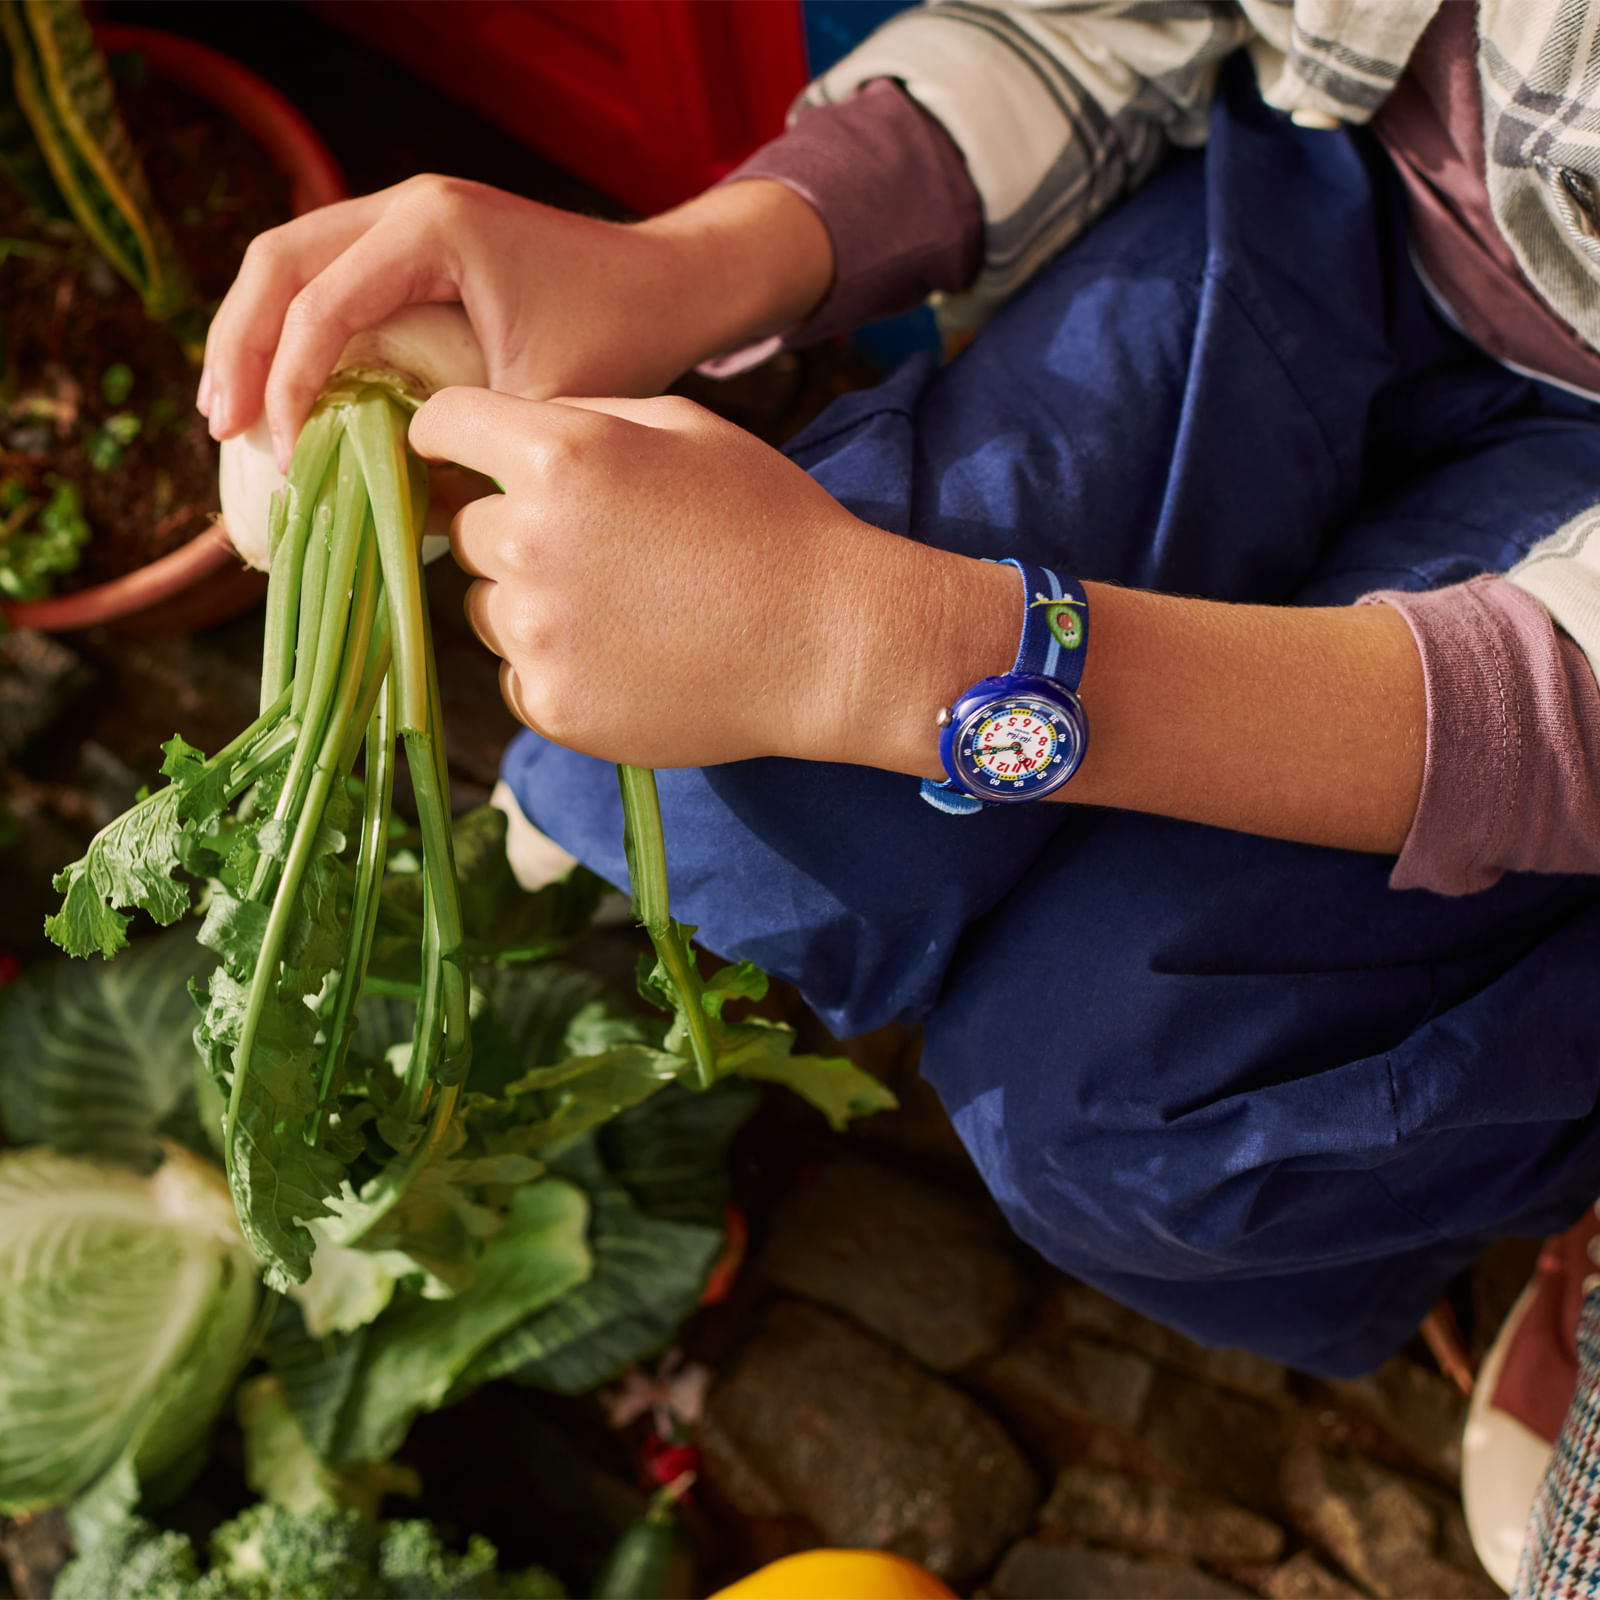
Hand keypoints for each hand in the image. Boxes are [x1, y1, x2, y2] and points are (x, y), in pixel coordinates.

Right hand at [200, 174, 833, 468]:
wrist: (674, 286)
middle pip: (278, 263)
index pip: (321, 306)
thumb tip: (378, 493)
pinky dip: (294, 327)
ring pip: (291, 261)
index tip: (284, 457)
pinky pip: (328, 274)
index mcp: (433, 231)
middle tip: (223, 428)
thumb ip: (459, 436)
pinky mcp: (415, 242)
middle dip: (239, 348)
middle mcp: (408, 204)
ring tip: (232, 412)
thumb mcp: (539, 402)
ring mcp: (407, 214)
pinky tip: (283, 387)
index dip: (289, 386)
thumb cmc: (621, 339)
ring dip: (252, 334)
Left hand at [408, 387, 1016, 773]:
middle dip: (511, 528)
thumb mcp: (686, 429)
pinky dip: (555, 667)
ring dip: (528, 601)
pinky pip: (516, 676)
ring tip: (622, 608)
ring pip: (485, 608)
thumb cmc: (771, 523)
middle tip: (596, 550)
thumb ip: (581, 419)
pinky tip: (628, 657)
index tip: (464, 459)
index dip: (449, 438)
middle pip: (465, 528)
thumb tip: (500, 436)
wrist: (830, 643)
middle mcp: (528, 541)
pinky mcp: (551, 705)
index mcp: (558, 456)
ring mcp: (535, 633)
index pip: (441, 425)